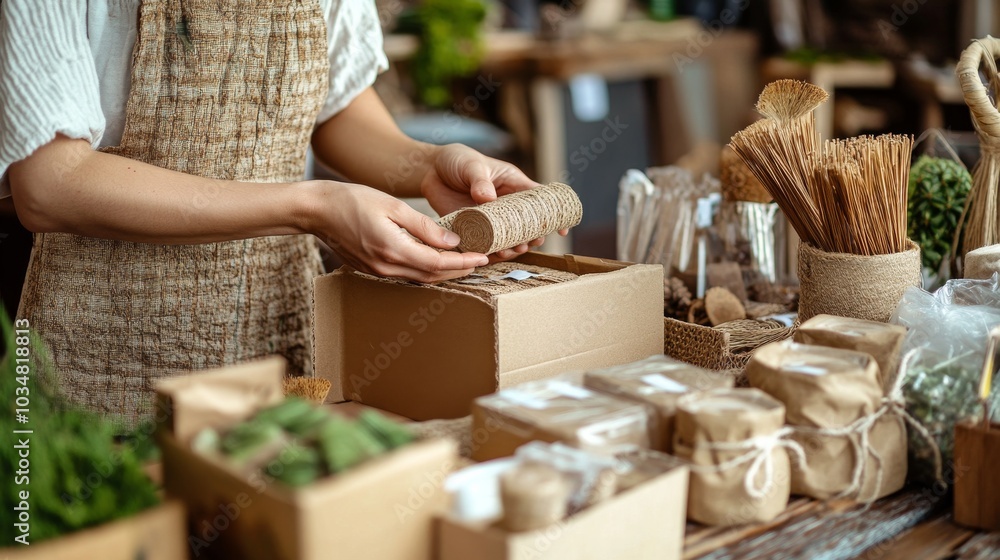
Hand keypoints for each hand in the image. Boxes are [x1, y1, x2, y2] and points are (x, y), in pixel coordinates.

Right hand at [308, 181, 488, 282]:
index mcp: (393, 249)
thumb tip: (452, 240)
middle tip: (480, 261)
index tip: (482, 257)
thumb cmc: (352, 200)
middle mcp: (386, 267)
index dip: (463, 262)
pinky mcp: (373, 269)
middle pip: (432, 276)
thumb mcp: (392, 205)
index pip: (437, 264)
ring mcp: (378, 271)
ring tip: (465, 262)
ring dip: (444, 273)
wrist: (317, 211)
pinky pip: (406, 274)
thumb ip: (424, 226)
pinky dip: (426, 269)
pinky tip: (437, 260)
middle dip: (459, 271)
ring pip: (420, 278)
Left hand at [420, 143, 555, 259]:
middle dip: (532, 237)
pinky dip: (491, 253)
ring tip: (513, 251)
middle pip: (526, 226)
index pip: (539, 201)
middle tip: (529, 243)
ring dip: (513, 248)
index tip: (562, 229)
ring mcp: (490, 220)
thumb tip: (487, 198)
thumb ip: (479, 180)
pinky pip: (486, 245)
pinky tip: (493, 256)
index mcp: (513, 186)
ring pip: (508, 239)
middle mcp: (505, 206)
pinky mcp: (473, 229)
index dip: (553, 215)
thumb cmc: (457, 161)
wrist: (429, 171)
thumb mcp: (471, 165)